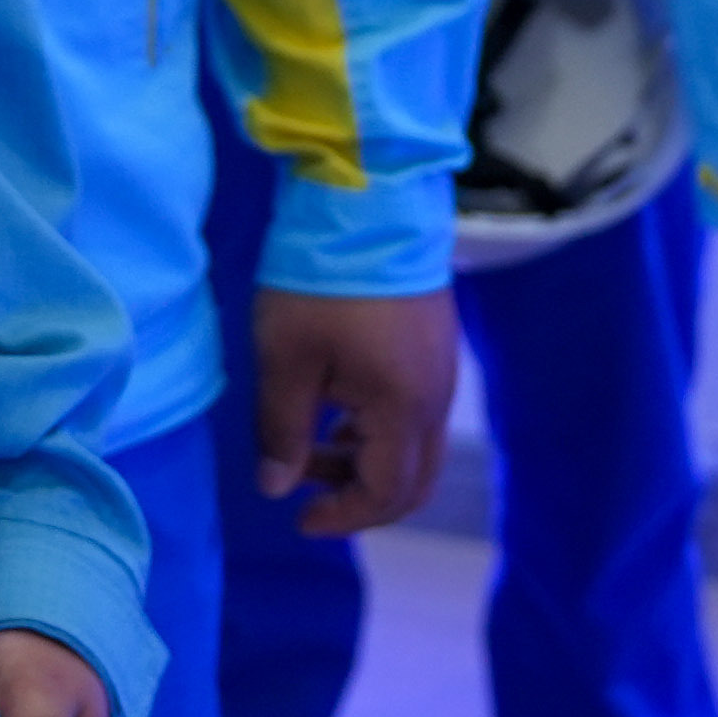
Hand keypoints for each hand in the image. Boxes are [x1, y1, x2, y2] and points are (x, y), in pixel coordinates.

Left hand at [250, 283, 458, 535]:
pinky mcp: (436, 342)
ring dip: (366, 459)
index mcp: (403, 410)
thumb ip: (281, 432)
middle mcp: (436, 398)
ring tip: (308, 443)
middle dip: (361, 496)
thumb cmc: (321, 284)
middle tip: (307, 491)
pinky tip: (337, 406)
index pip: (386, 493)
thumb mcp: (285, 360)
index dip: (343, 517)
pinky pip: (416, 410)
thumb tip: (275, 487)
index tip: (298, 517)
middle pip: (414, 480)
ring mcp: (442, 369)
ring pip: (415, 445)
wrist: (371, 198)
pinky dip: (379, 428)